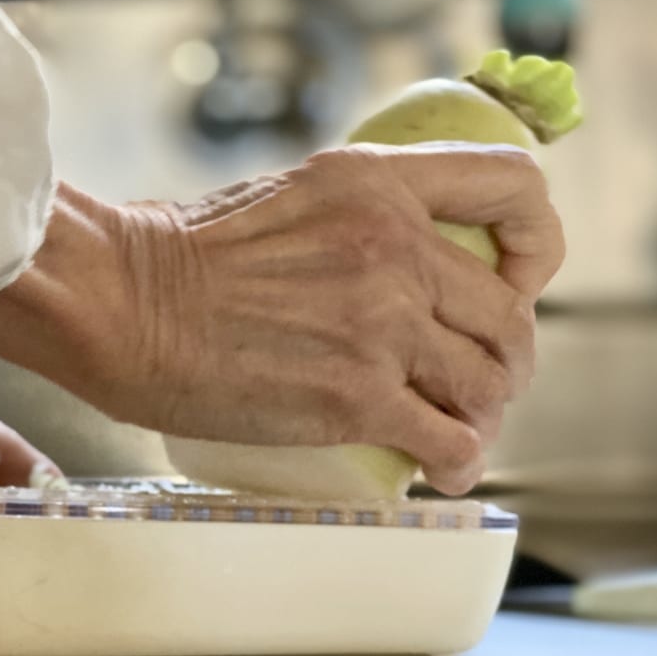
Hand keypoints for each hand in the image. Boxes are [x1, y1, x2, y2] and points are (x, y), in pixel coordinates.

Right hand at [0, 144, 563, 493]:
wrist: (120, 303)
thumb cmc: (176, 256)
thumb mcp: (284, 197)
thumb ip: (353, 219)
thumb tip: (391, 268)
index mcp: (375, 184)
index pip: (515, 189)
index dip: (536, 244)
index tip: (514, 280)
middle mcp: (394, 246)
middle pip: (510, 315)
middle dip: (507, 359)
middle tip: (479, 382)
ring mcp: (381, 323)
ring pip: (490, 383)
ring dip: (484, 415)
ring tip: (457, 430)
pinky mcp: (357, 396)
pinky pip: (451, 441)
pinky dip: (458, 464)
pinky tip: (440, 471)